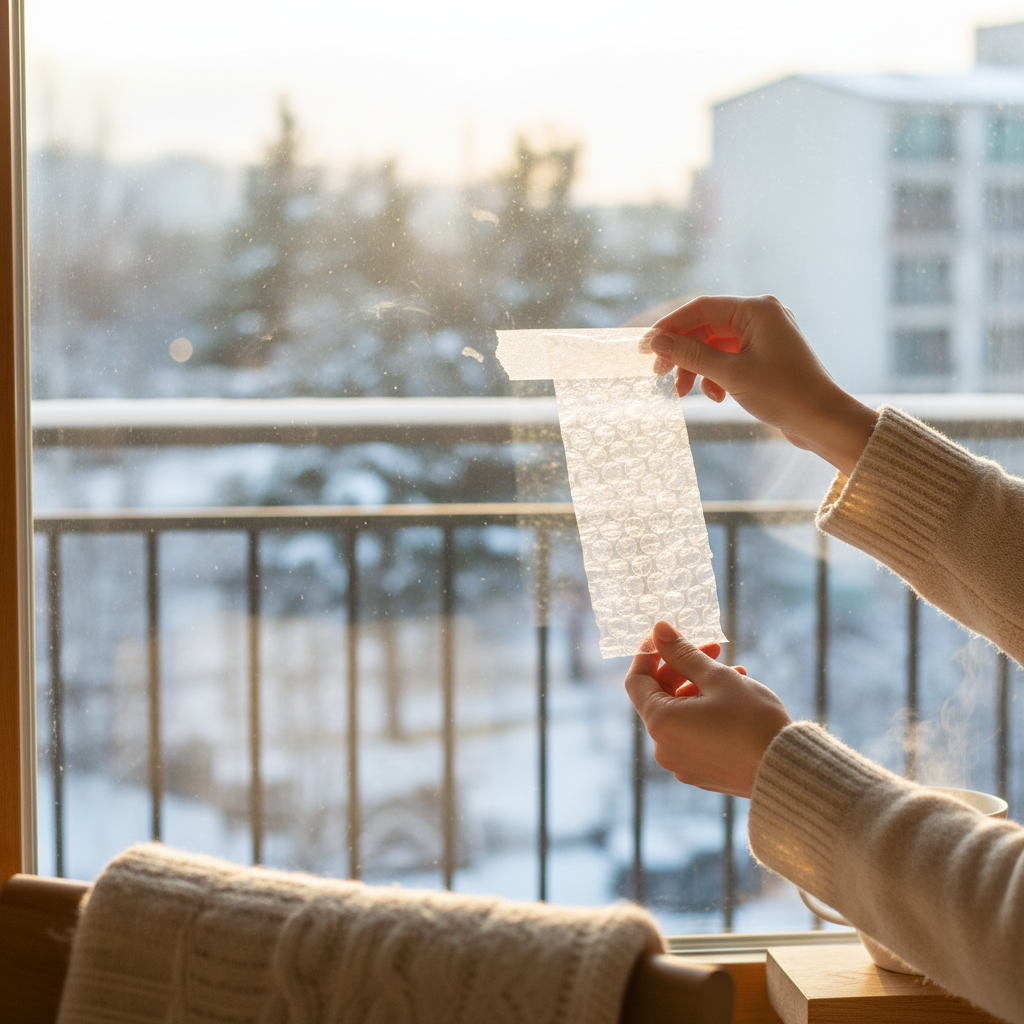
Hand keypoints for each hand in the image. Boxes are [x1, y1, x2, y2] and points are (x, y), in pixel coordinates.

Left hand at [625, 620, 790, 798]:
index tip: (668, 637)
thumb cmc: (753, 721)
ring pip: (680, 714)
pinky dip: (705, 712)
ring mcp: (681, 763)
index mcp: (661, 723)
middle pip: (660, 697)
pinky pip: (693, 734)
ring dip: (700, 688)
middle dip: (684, 668)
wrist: (788, 771)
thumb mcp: (717, 678)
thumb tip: (659, 630)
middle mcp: (663, 747)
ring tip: (736, 672)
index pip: (636, 681)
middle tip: (714, 648)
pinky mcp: (701, 772)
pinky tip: (736, 699)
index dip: (649, 654)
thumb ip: (683, 653)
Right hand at [641, 294, 877, 476]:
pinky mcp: (766, 358)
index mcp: (756, 310)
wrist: (823, 421)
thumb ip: (690, 354)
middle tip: (660, 375)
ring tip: (682, 392)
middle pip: (706, 327)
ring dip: (696, 368)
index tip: (645, 348)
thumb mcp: (730, 373)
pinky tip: (716, 397)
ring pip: (715, 346)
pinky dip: (716, 376)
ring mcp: (765, 337)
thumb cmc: (783, 393)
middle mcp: (761, 316)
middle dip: (682, 353)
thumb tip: (656, 341)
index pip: (701, 308)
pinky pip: (729, 359)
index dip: (669, 327)